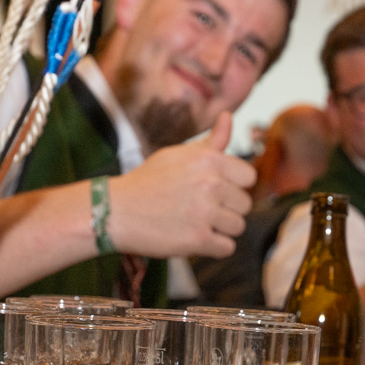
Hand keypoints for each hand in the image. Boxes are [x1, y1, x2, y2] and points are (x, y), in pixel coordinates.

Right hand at [108, 112, 254, 257]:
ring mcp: (205, 213)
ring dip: (221, 229)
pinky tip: (194, 237)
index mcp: (208, 160)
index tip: (216, 190)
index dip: (234, 186)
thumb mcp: (177, 155)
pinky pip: (227, 248)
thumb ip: (210, 142)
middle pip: (245, 204)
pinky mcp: (198, 239)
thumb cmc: (147, 181)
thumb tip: (228, 116)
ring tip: (196, 222)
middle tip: (200, 208)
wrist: (115, 211)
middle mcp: (210, 184)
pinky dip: (213, 247)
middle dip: (227, 209)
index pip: (249, 177)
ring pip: (238, 227)